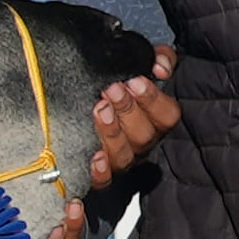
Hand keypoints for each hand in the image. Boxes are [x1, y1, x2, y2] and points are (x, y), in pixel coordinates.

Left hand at [87, 62, 182, 198]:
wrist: (71, 94)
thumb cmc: (111, 80)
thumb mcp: (135, 61)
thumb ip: (157, 58)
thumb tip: (160, 67)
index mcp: (154, 119)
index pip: (167, 116)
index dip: (153, 99)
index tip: (135, 80)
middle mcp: (139, 142)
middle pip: (145, 135)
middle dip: (128, 110)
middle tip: (111, 89)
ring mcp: (119, 159)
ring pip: (124, 156)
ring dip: (112, 132)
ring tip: (98, 109)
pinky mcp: (96, 172)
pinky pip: (103, 181)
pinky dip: (100, 172)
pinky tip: (95, 157)